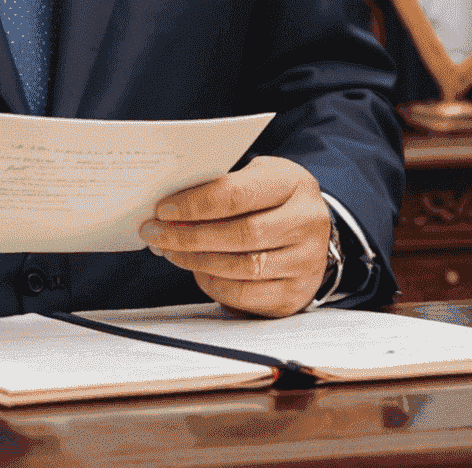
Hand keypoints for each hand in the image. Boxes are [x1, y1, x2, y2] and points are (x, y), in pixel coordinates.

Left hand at [138, 156, 330, 317]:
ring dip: (196, 261)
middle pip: (239, 234)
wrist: (315, 228)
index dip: (195, 204)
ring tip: (170, 251)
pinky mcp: (296, 294)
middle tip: (156, 233)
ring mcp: (305, 262)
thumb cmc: (275, 197)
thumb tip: (173, 206)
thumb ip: (223, 186)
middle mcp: (306, 223)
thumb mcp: (257, 176)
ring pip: (242, 267)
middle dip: (189, 236)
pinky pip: (247, 295)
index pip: (237, 195)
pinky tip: (197, 271)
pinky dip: (215, 285)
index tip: (164, 209)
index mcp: (293, 184)